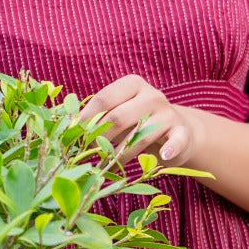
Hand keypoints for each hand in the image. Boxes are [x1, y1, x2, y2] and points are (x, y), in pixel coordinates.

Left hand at [78, 74, 194, 167]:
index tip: (73, 136)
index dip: (86, 118)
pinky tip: (163, 156)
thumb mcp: (120, 111)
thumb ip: (99, 115)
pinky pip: (177, 140)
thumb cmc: (138, 121)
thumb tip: (67, 125)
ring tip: (107, 165)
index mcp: (132, 84)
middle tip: (87, 154)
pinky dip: (171, 148)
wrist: (176, 130)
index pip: (104, 98)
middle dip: (99, 138)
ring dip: (120, 154)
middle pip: (118, 117)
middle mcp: (151, 95)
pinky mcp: (182, 132)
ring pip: (139, 135)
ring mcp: (168, 113)